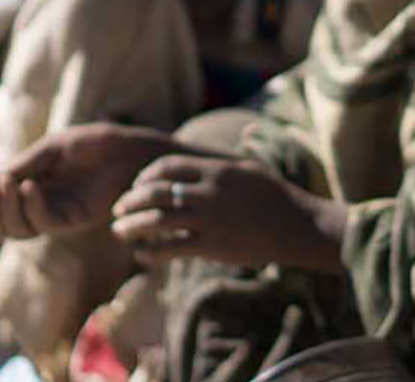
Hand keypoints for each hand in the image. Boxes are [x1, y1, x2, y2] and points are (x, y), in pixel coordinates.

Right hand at [0, 123, 175, 239]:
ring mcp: (57, 215)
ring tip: (8, 181)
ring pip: (19, 230)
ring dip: (6, 208)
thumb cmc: (97, 144)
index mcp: (31, 186)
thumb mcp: (55, 148)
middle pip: (1, 223)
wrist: (134, 150)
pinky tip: (30, 186)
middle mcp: (41, 206)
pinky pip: (46, 223)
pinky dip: (32, 207)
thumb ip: (27, 163)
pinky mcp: (76, 220)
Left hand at [110, 155, 345, 271]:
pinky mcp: (212, 246)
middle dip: (129, 201)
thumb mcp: (248, 169)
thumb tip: (202, 160)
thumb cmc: (276, 196)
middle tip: (118, 210)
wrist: (297, 226)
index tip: (136, 186)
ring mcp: (209, 220)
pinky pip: (171, 248)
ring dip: (132, 226)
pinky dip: (151, 252)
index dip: (145, 176)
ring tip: (120, 232)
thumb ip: (220, 165)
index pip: (166, 166)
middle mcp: (208, 192)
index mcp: (215, 170)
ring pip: (157, 221)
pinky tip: (142, 255)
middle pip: (154, 193)